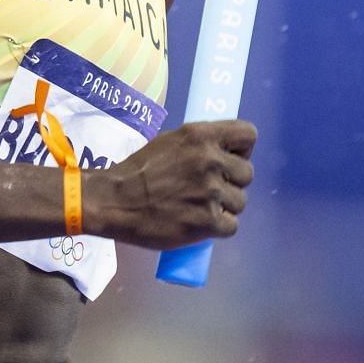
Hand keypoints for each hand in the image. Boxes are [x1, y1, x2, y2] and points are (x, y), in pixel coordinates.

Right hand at [96, 121, 255, 249]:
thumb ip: (201, 145)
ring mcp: (211, 192)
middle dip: (232, 183)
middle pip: (247, 173)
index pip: (248, 135)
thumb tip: (225, 153)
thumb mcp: (171, 141)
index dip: (242, 150)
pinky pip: (232, 225)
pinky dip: (218, 227)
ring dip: (225, 207)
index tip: (228, 160)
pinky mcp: (208, 221)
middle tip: (210, 189)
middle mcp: (211, 161)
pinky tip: (200, 223)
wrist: (115, 201)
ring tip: (201, 208)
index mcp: (202, 136)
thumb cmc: (140, 170)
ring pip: (241, 202)